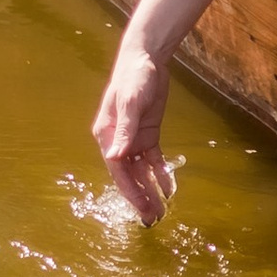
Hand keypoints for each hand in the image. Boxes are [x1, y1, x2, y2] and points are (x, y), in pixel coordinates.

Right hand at [93, 29, 178, 222]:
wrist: (146, 58)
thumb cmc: (133, 77)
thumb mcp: (130, 102)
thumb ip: (124, 130)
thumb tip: (116, 157)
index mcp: (107, 136)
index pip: (118, 171)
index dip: (129, 191)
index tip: (141, 208)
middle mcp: (118, 141)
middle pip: (129, 176)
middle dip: (140, 197)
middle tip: (152, 218)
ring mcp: (133, 139)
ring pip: (141, 171)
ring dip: (150, 190)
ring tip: (160, 211)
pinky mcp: (147, 134)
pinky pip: (153, 160)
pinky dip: (160, 173)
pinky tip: (168, 188)